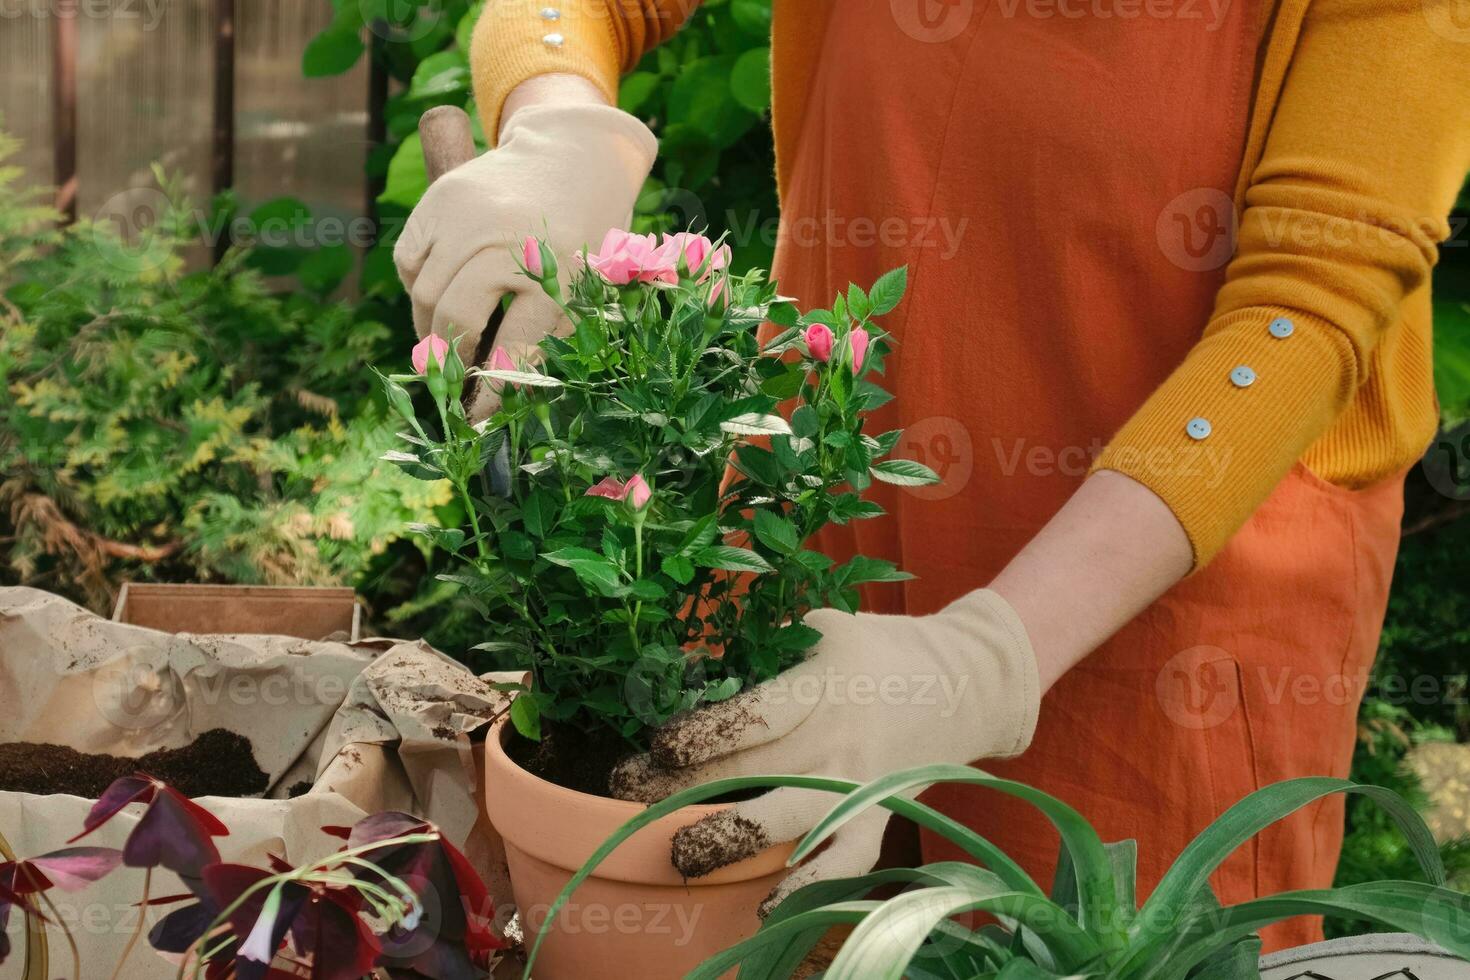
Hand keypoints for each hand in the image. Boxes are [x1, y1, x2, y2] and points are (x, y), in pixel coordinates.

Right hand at [394, 101, 655, 418]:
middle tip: (452, 381)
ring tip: (446, 340)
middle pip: (456, 319)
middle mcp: (509, 244)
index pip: (515, 348)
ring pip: (425, 294)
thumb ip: (545, 342)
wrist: (572, 159)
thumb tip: (491, 403)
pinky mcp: (441, 199)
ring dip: (429, 328)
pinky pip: (409, 261)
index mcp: (558, 275)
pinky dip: (418, 285)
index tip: (474, 417)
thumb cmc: (582, 243)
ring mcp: (470, 218)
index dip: (491, 390)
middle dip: (450, 360)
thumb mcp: (583, 292)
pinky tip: (440, 290)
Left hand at [609, 589, 1040, 914]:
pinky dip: (811, 888)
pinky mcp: (879, 816)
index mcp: (823, 685)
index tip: (658, 744)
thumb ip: (763, 650)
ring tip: (678, 853)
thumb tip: (685, 670)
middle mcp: (839, 740)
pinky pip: (846, 862)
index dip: (704, 734)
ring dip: (733, 838)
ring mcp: (860, 784)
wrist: (968, 681)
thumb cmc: (877, 648)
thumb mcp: (821, 627)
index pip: (756, 717)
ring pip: (792, 821)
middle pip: (755, 769)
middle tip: (626, 790)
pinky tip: (767, 908)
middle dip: (683, 784)